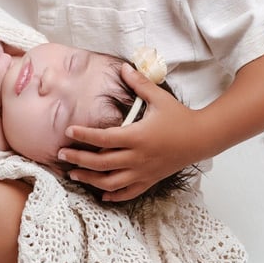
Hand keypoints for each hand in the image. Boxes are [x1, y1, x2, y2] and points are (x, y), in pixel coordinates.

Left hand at [57, 62, 200, 200]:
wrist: (202, 138)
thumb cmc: (179, 117)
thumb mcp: (159, 98)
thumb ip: (139, 83)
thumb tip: (123, 67)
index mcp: (137, 136)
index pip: (103, 138)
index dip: (84, 136)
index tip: (68, 131)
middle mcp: (138, 157)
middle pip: (101, 163)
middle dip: (78, 159)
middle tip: (61, 154)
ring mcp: (143, 172)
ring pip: (111, 183)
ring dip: (89, 180)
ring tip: (73, 175)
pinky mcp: (150, 180)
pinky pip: (128, 193)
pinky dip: (113, 196)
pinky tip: (101, 195)